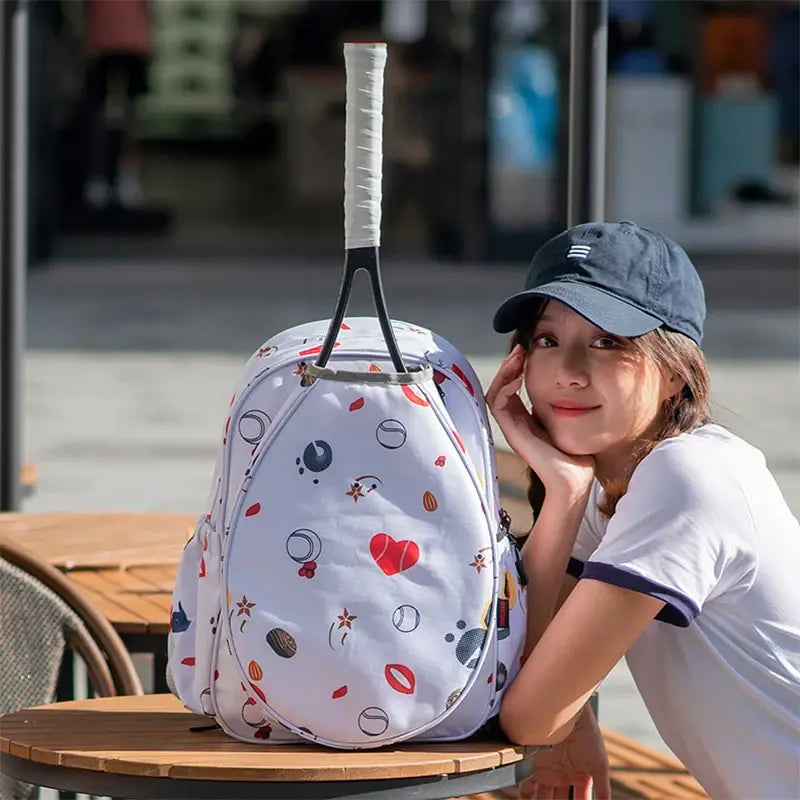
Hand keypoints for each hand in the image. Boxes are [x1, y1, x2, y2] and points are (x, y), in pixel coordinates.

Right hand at [485, 345, 594, 500]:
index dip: (514, 368)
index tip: (526, 351)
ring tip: (516, 359)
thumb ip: (562, 406)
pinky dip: (503, 388)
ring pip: (494, 393)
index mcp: (526, 419)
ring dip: (503, 373)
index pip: (509, 388)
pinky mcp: (512, 433)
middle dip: (508, 366)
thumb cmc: (576, 454)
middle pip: (499, 388)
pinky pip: (497, 405)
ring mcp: (512, 428)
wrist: (575, 479)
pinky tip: (517, 377)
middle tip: (519, 349)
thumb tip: (572, 384)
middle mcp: (516, 423)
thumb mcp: (567, 422)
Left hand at [516, 705, 610, 799]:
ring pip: (543, 796)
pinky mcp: (533, 765)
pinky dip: (526, 795)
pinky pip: (527, 786)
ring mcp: (548, 770)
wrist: (568, 714)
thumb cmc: (586, 736)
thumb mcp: (599, 765)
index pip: (580, 799)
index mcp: (580, 776)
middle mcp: (563, 774)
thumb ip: (603, 790)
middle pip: (559, 799)